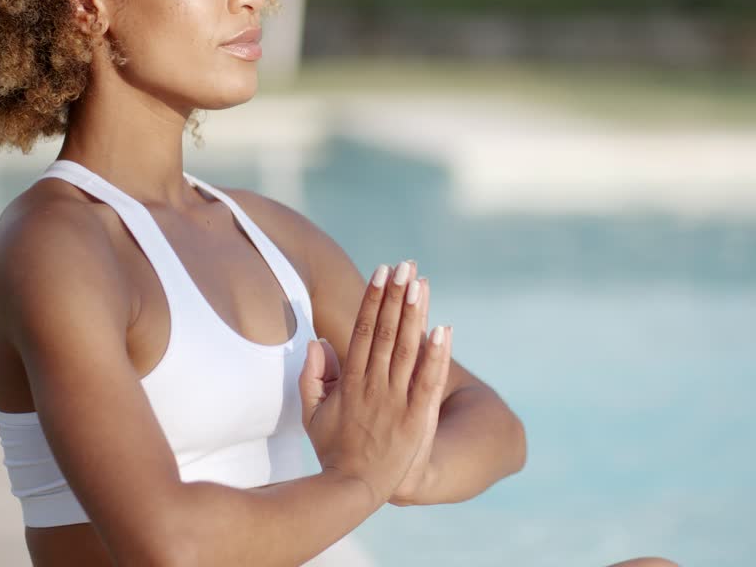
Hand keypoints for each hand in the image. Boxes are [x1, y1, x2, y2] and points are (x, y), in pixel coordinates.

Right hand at [299, 261, 451, 505]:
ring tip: (421, 283)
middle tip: (404, 266)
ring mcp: (396, 401)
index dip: (374, 300)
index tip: (381, 273)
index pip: (363, 331)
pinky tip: (443, 329)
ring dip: (415, 314)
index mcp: (349, 382)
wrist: (354, 489)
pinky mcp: (416, 417)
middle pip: (386, 332)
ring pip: (407, 349)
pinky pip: (428, 381)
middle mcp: (373, 386)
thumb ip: (312, 378)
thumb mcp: (312, 414)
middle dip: (395, 296)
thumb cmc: (333, 450)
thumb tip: (318, 343)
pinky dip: (436, 356)